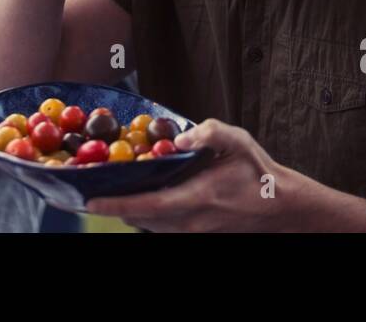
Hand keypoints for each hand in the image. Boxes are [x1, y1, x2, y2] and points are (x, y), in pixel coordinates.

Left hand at [87, 119, 289, 231]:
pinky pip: (160, 227)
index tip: (90, 200)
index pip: (150, 205)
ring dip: (126, 211)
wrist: (280, 207)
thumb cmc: (258, 173)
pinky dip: (143, 215)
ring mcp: (192, 231)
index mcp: (199, 196)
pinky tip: (136, 199)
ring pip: (148, 225)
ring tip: (104, 192)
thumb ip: (209, 133)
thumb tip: (180, 137)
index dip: (117, 204)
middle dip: (113, 206)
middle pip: (140, 218)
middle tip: (86, 190)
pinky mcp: (194, 234)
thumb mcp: (238, 142)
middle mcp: (191, 220)